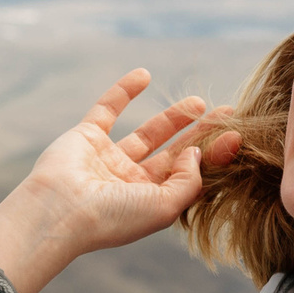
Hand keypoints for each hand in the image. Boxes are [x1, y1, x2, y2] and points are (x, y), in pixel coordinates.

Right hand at [0, 69, 241, 292]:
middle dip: (199, 135)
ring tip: (199, 102)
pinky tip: (145, 74)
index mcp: (150, 203)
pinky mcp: (86, 137)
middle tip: (226, 114)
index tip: (235, 135)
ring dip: (173, 117)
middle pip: (173, 154)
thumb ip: (190, 180)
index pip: (189, 176)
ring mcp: (108, 159)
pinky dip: (124, 90)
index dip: (213, 156)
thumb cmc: (113, 217)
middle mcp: (130, 183)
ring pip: (147, 133)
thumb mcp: (166, 206)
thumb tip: (194, 152)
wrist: (58, 211)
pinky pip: (108, 108)